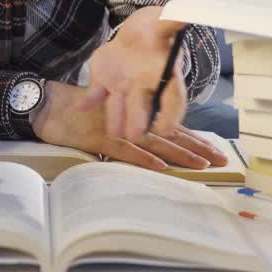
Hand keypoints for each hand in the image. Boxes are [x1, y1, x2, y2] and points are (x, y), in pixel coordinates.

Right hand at [32, 82, 225, 170]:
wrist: (49, 105)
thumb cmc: (78, 110)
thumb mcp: (109, 114)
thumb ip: (131, 122)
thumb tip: (155, 144)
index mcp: (135, 115)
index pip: (171, 128)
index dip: (194, 139)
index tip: (215, 150)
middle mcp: (131, 120)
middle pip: (170, 136)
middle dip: (197, 149)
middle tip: (221, 160)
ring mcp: (117, 129)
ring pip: (155, 143)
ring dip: (179, 154)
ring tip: (201, 165)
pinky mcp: (100, 138)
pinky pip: (125, 151)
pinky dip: (143, 159)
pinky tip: (161, 166)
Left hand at [78, 6, 187, 139]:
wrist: (135, 33)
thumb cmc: (155, 30)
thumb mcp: (165, 23)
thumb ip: (174, 21)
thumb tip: (189, 14)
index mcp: (164, 75)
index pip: (173, 99)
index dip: (171, 115)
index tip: (166, 130)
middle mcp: (144, 87)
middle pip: (143, 107)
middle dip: (139, 120)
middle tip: (136, 135)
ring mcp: (123, 87)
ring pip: (119, 106)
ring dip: (115, 119)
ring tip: (113, 133)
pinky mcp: (104, 84)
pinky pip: (95, 94)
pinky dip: (88, 100)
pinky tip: (80, 106)